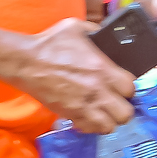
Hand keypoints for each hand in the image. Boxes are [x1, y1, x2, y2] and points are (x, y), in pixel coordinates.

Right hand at [3, 19, 135, 132]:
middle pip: (126, 113)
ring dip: (109, 119)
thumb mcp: (76, 27)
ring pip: (109, 126)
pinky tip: (90, 116)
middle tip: (116, 102)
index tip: (121, 85)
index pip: (130, 88)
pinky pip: (90, 129)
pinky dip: (92, 126)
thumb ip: (95, 31)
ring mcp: (83, 106)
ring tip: (104, 112)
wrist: (26, 62)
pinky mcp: (70, 115)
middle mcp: (97, 91)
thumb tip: (104, 34)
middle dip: (123, 108)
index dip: (128, 87)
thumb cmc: (49, 43)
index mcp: (102, 69)